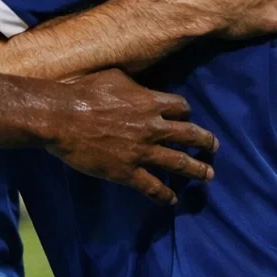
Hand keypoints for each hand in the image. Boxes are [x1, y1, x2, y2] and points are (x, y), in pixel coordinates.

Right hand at [47, 68, 216, 204]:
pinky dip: (165, 195)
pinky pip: (153, 187)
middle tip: (214, 147)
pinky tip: (172, 199)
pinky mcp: (127, 172)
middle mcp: (153, 128)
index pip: (181, 108)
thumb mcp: (113, 77)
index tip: (186, 118)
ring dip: (197, 170)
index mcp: (150, 102)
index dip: (185, 113)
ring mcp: (142, 152)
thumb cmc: (83, 92)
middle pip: (189, 135)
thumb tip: (137, 85)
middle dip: (205, 142)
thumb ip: (132, 84)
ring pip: (179, 163)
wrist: (61, 118)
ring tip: (208, 176)